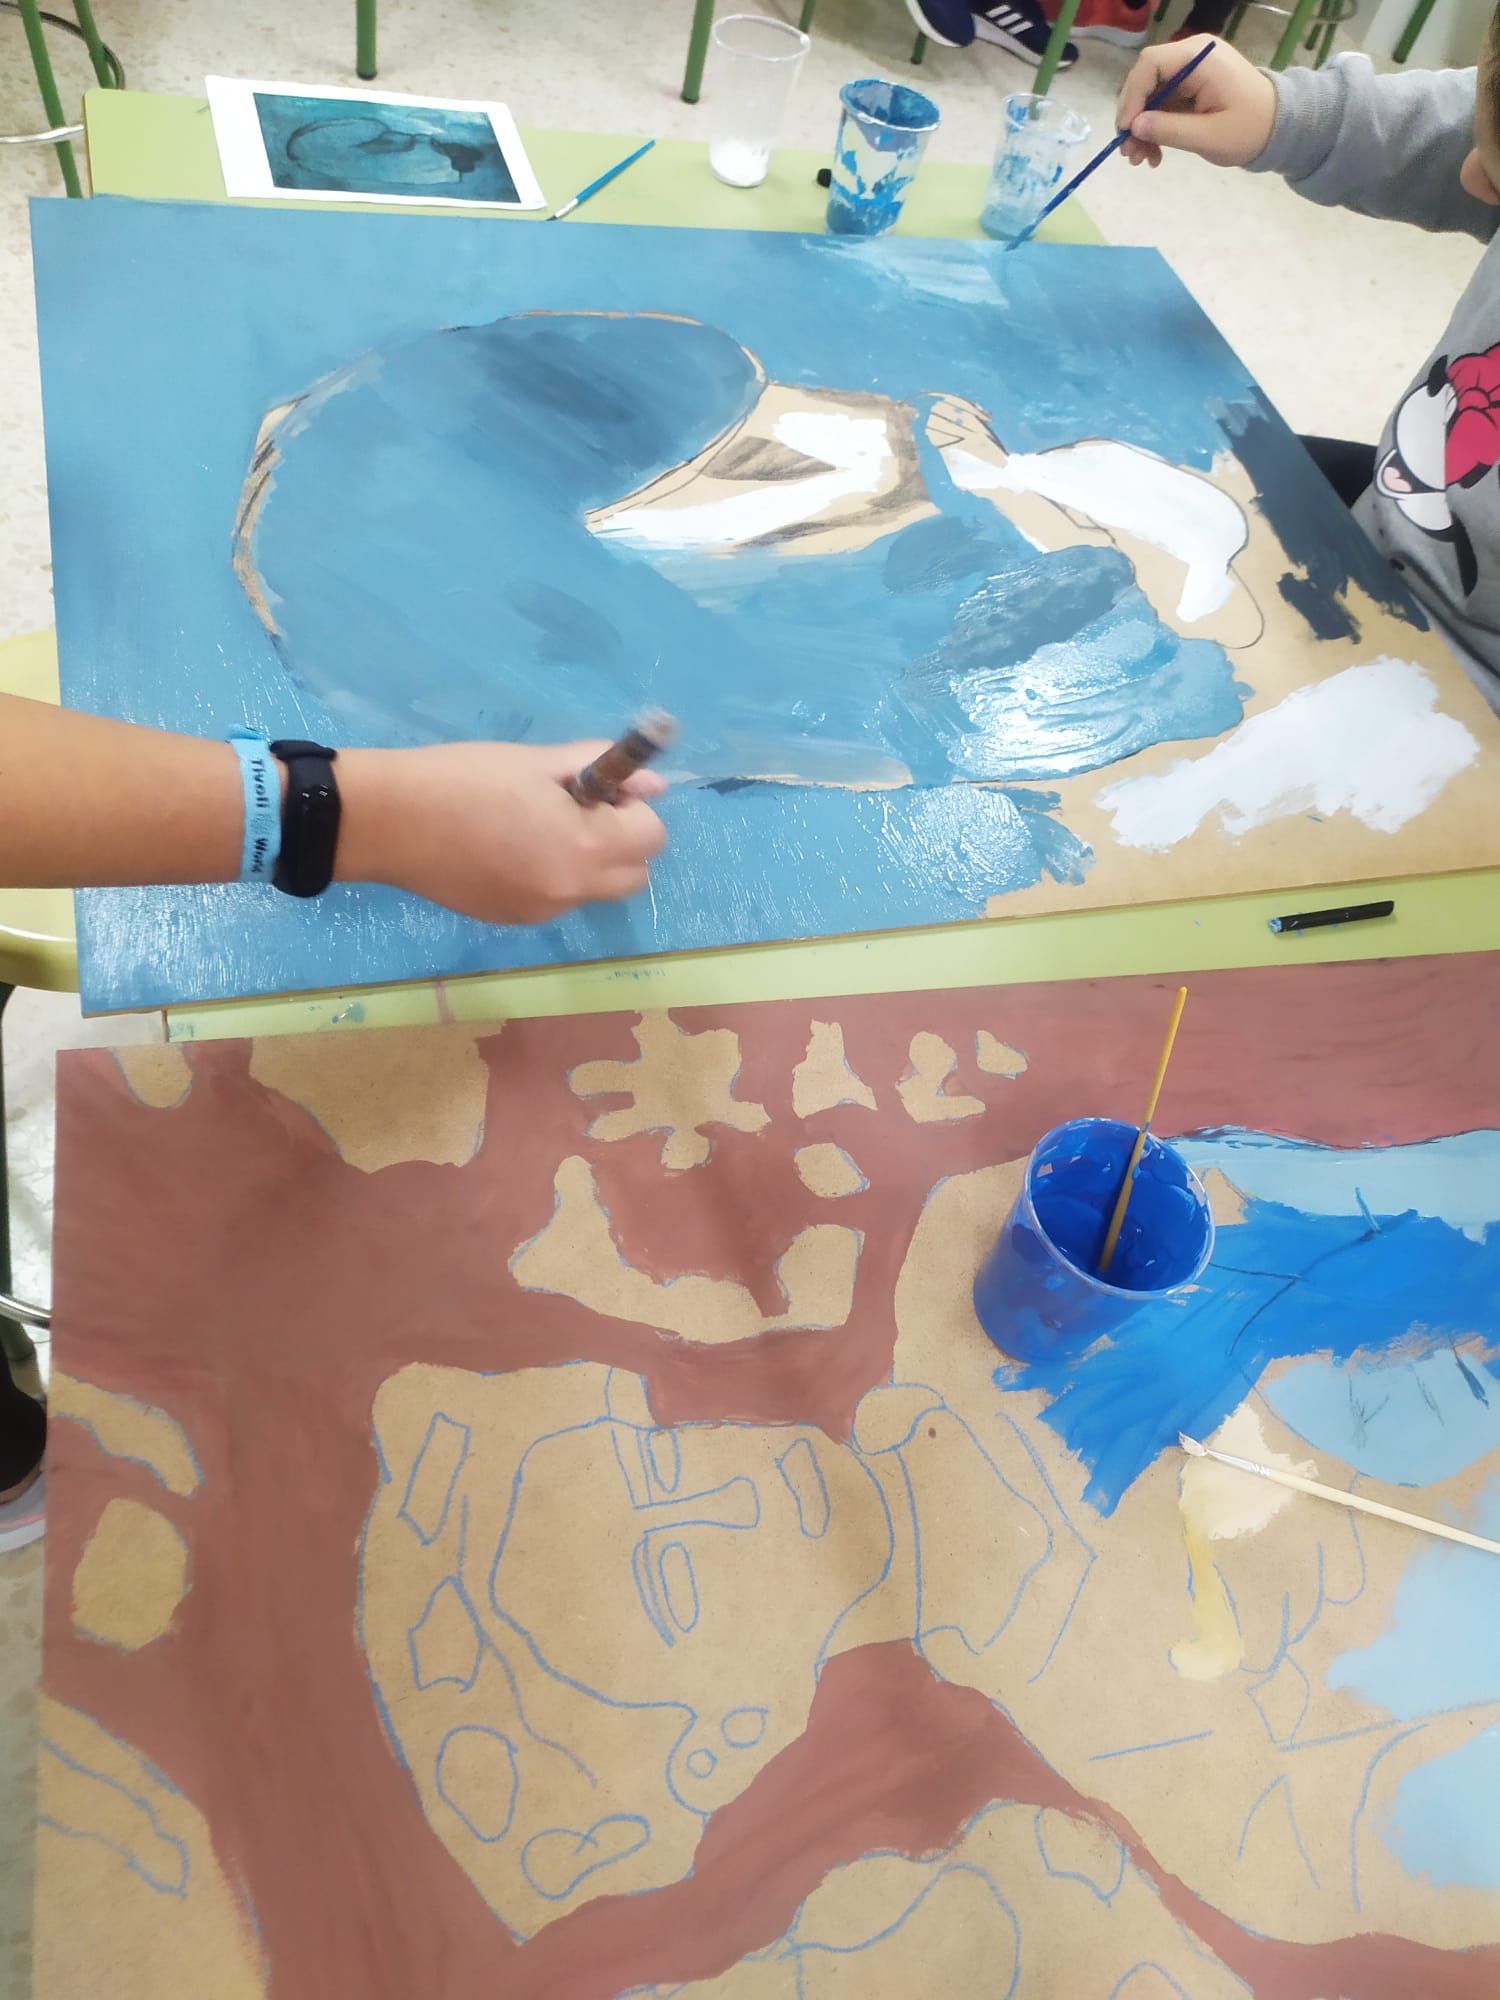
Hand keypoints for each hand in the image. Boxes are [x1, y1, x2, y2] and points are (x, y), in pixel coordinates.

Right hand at [337, 740, 667, 925]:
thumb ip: (601, 770)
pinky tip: (505, 848)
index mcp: (584, 848)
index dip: (632, 808)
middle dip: (620, 841)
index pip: (652, 836)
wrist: (389, 822)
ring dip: (585, 860)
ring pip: (594, 888)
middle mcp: (571, 890)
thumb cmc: (464, 779)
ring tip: (530, 827)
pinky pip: (555, 898)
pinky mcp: (511, 918)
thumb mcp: (537, 762)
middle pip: (634, 874)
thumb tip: (653, 785)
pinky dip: (550, 875)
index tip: (595, 790)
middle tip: (573, 809)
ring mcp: (541, 911)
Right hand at [1117, 36, 1276, 170]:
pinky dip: (1155, 128)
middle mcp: (1192, 55)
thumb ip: (1169, 130)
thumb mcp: (1208, 136)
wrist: (1279, 128)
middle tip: (1128, 153)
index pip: (1151, 64)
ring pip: (1151, 95)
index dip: (1132, 96)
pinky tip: (1154, 153)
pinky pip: (1163, 103)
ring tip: (1140, 160)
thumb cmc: (1250, 129)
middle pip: (1147, 79)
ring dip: (1142, 128)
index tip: (1126, 130)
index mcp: (1200, 57)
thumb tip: (1134, 127)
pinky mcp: (1191, 86)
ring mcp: (1191, 70)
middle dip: (1134, 117)